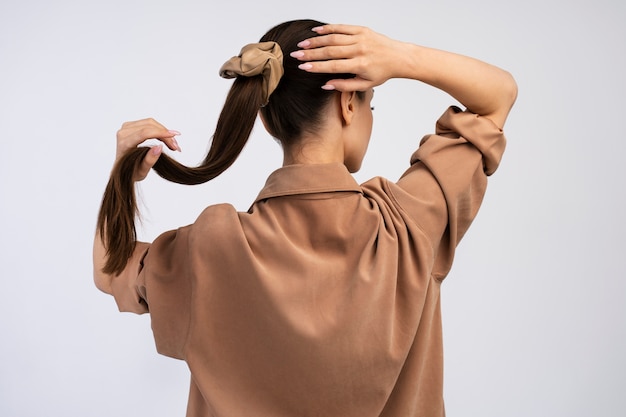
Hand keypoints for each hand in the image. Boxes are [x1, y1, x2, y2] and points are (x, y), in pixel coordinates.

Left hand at [115, 118, 180, 180]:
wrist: (122, 168)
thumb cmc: (131, 171)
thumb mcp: (141, 171)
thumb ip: (149, 160)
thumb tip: (159, 147)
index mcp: (124, 143)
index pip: (144, 133)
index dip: (161, 133)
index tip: (174, 135)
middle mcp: (124, 132)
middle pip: (149, 126)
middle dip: (165, 134)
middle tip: (176, 147)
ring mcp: (127, 127)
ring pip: (151, 123)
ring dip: (164, 132)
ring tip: (173, 144)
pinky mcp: (131, 126)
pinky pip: (149, 123)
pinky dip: (160, 130)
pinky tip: (166, 139)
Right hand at [290, 24, 405, 90]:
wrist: (399, 57)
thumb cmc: (382, 72)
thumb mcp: (365, 85)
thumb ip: (344, 85)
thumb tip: (325, 85)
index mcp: (360, 65)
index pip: (333, 66)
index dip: (316, 67)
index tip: (303, 67)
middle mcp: (359, 50)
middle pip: (330, 51)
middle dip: (311, 53)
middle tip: (296, 55)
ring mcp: (360, 38)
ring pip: (333, 38)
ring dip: (316, 41)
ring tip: (302, 44)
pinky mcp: (362, 29)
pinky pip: (342, 28)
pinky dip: (328, 29)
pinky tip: (316, 32)